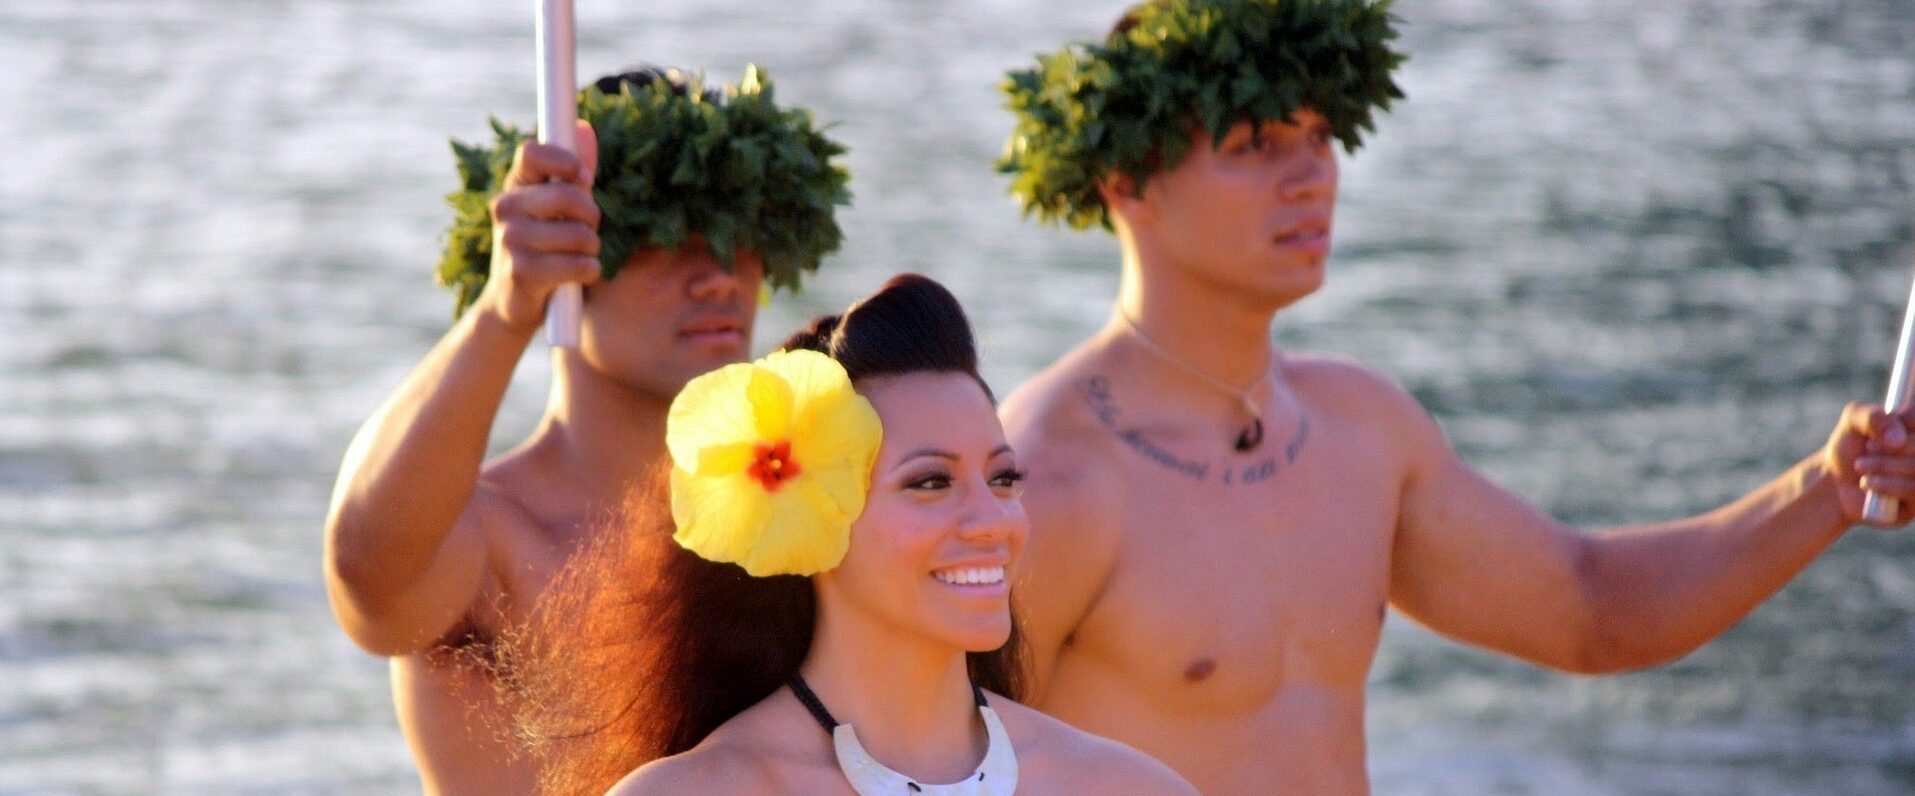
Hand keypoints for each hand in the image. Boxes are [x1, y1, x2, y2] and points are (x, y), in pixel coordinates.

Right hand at [477, 120, 601, 332]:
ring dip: (592, 249)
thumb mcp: (556, 209)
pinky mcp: (522, 272)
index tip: (583, 178)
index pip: (532, 152)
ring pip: (580, 234)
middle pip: (568, 195)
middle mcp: (505, 208)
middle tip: (589, 229)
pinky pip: (579, 265)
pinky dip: (590, 272)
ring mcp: (511, 240)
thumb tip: (585, 127)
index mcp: (514, 187)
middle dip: (592, 215)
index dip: (565, 160)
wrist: (512, 305)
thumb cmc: (542, 249)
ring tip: (579, 256)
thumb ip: (572, 172)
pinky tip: (577, 277)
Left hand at [1824, 401, 1914, 526]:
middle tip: (1868, 448)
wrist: (1837, 481)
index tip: (1887, 424)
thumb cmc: (1850, 447)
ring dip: (1885, 465)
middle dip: (1891, 447)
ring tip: (1860, 466)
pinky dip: (1888, 485)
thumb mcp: (1852, 422)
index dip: (1908, 420)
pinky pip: (1914, 491)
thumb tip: (1897, 439)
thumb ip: (1872, 417)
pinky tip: (1868, 482)